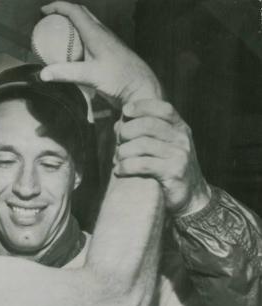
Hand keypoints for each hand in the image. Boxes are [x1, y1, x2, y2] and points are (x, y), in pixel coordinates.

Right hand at [39, 1, 161, 105]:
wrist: (139, 85)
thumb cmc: (117, 78)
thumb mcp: (88, 75)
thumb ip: (65, 74)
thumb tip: (42, 74)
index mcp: (95, 33)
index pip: (74, 11)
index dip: (57, 7)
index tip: (43, 11)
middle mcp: (102, 32)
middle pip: (81, 13)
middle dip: (64, 11)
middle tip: (49, 19)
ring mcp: (107, 41)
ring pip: (87, 24)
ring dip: (72, 23)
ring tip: (59, 32)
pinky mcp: (109, 51)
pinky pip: (91, 37)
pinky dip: (79, 37)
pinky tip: (74, 50)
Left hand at [113, 99, 210, 215]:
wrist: (190, 197)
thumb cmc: (169, 169)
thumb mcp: (161, 147)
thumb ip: (144, 134)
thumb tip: (119, 123)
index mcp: (180, 128)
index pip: (163, 109)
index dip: (143, 106)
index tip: (126, 110)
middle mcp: (182, 139)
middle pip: (149, 125)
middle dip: (127, 131)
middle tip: (118, 142)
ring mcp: (179, 155)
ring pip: (142, 145)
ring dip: (123, 151)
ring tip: (117, 159)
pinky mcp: (173, 172)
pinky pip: (142, 164)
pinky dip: (126, 166)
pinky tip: (119, 170)